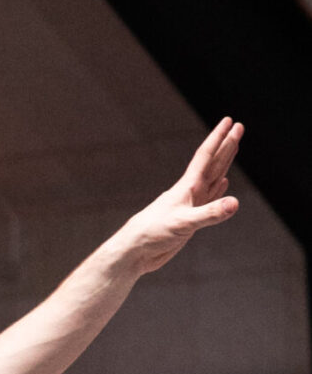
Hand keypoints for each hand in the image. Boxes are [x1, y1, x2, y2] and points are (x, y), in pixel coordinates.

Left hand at [117, 118, 241, 275]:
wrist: (135, 252)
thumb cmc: (152, 234)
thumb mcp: (183, 223)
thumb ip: (209, 214)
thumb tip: (234, 203)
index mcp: (187, 188)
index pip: (206, 157)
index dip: (219, 138)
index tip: (230, 121)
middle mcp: (190, 192)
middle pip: (213, 163)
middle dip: (226, 145)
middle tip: (238, 126)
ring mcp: (190, 205)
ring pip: (213, 178)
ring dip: (224, 162)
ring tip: (232, 147)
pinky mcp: (190, 218)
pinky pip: (209, 198)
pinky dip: (218, 189)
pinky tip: (223, 183)